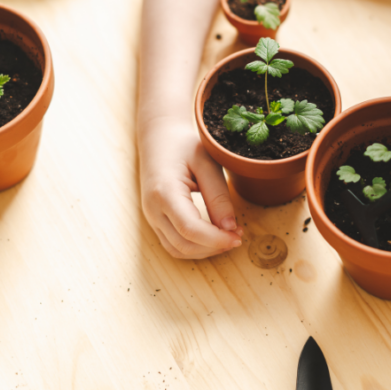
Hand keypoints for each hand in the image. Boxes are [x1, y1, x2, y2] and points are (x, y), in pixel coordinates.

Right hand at [140, 117, 243, 259]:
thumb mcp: (206, 163)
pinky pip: (174, 244)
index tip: (239, 235)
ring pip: (177, 250)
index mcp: (164, 192)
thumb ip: (218, 195)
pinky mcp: (156, 220)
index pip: (190, 229)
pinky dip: (195, 247)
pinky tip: (213, 238)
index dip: (216, 239)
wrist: (159, 139)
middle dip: (214, 246)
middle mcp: (153, 209)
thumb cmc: (183, 146)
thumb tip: (230, 227)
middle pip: (183, 245)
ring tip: (228, 237)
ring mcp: (151, 217)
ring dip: (205, 251)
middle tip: (239, 236)